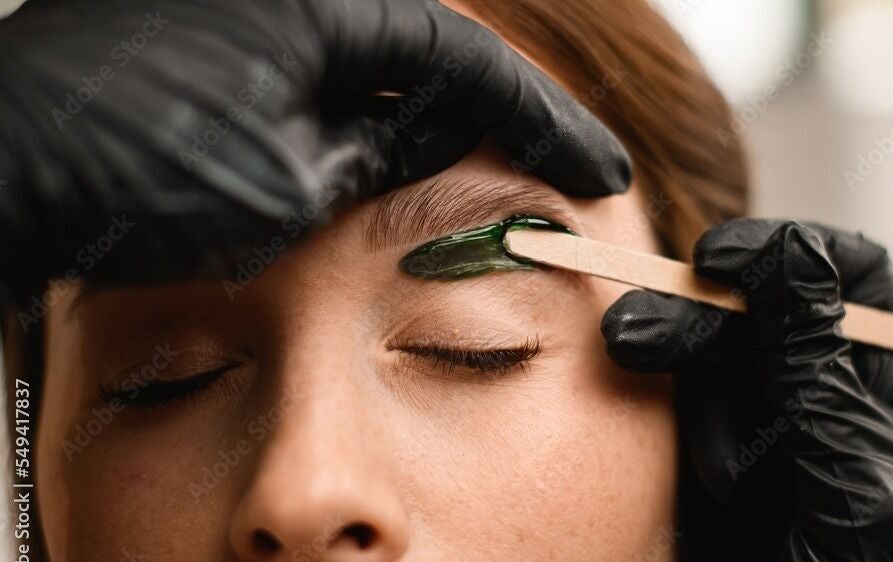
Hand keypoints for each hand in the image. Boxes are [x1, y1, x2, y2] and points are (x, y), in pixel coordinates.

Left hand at [0, 0, 629, 300]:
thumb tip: (451, 127)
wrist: (3, 170)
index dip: (544, 122)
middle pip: (426, 44)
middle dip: (497, 109)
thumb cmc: (132, 179)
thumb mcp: (294, 188)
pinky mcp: (220, 28)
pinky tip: (389, 147)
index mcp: (317, 2)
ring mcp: (251, 6)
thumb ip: (388, 152)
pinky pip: (321, 58)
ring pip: (374, 53)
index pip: (465, 62)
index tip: (599, 170)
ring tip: (483, 169)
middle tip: (558, 162)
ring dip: (429, 109)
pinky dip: (365, 103)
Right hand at [601, 219, 892, 560]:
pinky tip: (705, 476)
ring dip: (676, 362)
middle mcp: (822, 387)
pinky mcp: (706, 448)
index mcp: (886, 384)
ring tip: (652, 387)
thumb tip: (793, 254)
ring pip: (708, 351)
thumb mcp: (852, 469)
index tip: (722, 258)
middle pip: (760, 309)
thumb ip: (816, 363)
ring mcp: (761, 418)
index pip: (850, 277)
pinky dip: (668, 413)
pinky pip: (678, 403)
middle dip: (697, 314)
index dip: (789, 251)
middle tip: (632, 329)